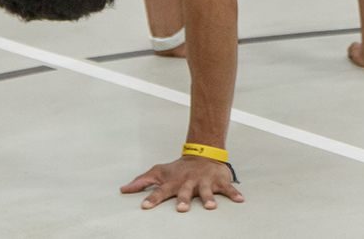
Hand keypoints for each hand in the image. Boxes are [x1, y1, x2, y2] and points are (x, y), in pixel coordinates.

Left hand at [121, 156, 243, 211]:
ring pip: (206, 191)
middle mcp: (188, 182)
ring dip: (208, 198)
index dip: (152, 199)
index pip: (160, 191)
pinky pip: (228, 188)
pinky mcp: (218, 181)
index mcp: (173, 182)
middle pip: (184, 192)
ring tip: (210, 207)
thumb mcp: (159, 172)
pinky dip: (234, 194)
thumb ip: (142, 182)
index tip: (145, 206)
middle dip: (183, 200)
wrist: (202, 153)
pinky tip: (240, 200)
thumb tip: (123, 189)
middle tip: (181, 209)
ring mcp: (204, 181)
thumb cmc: (178, 169)